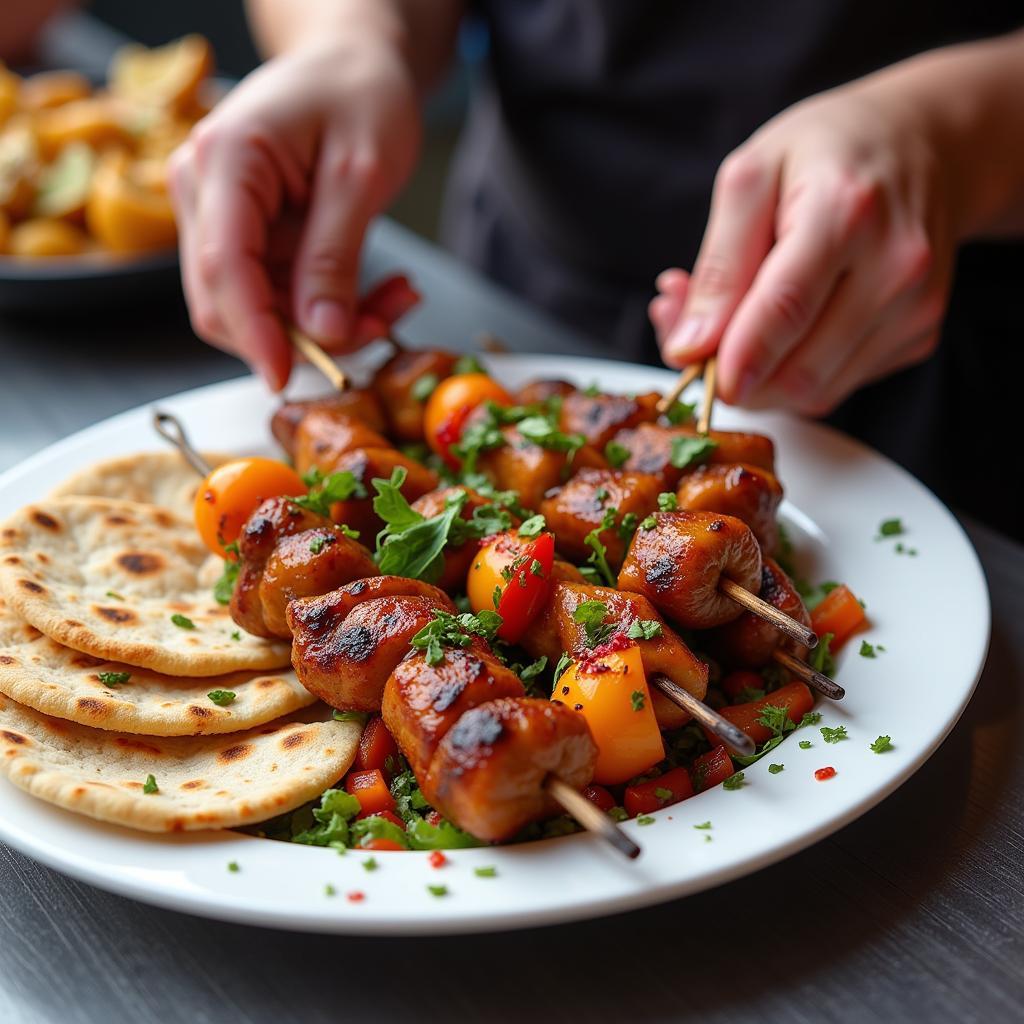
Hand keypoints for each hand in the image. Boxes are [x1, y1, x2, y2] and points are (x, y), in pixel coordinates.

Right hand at [170, 37, 420, 388]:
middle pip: (225, 300)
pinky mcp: (247, 237)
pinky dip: (327, 308)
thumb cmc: (359, 93)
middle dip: (299, 336)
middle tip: (377, 330)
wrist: (354, 64)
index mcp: (224, 161)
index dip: (254, 332)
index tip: (286, 377)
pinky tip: (377, 294)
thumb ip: (335, 256)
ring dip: (324, 326)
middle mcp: (204, 191)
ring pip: (255, 309)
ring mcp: (220, 217)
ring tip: (393, 301)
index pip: (224, 267)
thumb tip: (321, 331)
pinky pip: (278, 296)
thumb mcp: (362, 174)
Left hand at [651, 81, 955, 414]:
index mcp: (847, 213)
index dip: (733, 359)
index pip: (785, 309)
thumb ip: (718, 267)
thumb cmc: (824, 153)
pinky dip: (793, 373)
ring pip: (815, 392)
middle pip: (800, 370)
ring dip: (759, 380)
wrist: (922, 144)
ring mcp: (914, 309)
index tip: (693, 373)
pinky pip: (836, 384)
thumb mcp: (750, 179)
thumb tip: (689, 348)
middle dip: (735, 377)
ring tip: (732, 331)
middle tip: (696, 346)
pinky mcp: (918, 337)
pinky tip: (778, 332)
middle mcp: (895, 268)